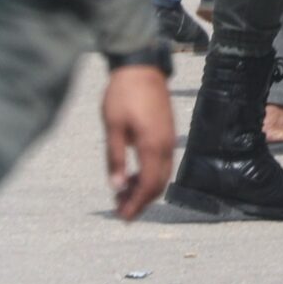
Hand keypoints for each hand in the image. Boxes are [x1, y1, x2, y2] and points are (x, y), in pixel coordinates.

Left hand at [101, 65, 175, 219]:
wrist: (140, 66)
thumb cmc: (123, 95)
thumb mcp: (113, 127)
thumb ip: (116, 159)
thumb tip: (117, 187)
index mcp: (152, 145)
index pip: (149, 185)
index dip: (137, 204)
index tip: (123, 217)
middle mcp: (166, 145)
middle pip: (158, 184)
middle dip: (141, 201)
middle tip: (121, 211)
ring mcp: (169, 138)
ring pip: (162, 174)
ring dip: (145, 188)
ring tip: (124, 195)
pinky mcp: (167, 132)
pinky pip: (163, 162)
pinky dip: (150, 175)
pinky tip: (133, 175)